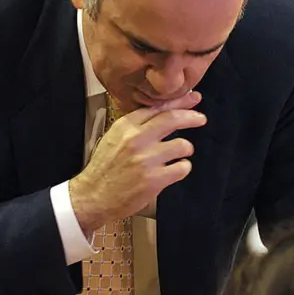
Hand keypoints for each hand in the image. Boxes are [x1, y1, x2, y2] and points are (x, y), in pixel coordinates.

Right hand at [69, 91, 205, 234]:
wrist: (93, 196)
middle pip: (173, 119)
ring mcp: (146, 160)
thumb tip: (162, 114)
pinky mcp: (154, 179)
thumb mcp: (114, 138)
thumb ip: (135, 126)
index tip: (192, 98)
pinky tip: (176, 170)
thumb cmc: (104, 168)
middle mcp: (136, 139)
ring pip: (182, 145)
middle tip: (200, 118)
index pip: (158, 107)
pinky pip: (182, 168)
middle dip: (192, 116)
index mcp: (125, 126)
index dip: (179, 102)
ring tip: (181, 154)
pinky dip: (183, 168)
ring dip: (186, 149)